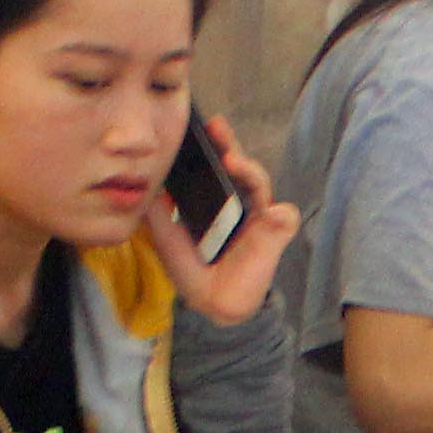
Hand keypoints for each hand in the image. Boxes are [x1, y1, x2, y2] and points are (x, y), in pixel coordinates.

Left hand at [148, 119, 297, 325]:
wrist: (213, 304)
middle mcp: (239, 202)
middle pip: (239, 166)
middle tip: (217, 128)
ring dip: (249, 170)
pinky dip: (279, 215)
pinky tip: (272, 213)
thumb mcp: (167, 238)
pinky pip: (284, 218)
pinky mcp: (275, 235)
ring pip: (260, 183)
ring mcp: (259, 217)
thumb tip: (148, 183)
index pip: (215, 166)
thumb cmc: (193, 269)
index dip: (210, 147)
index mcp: (216, 199)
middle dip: (228, 144)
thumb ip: (159, 212)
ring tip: (233, 161)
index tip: (200, 128)